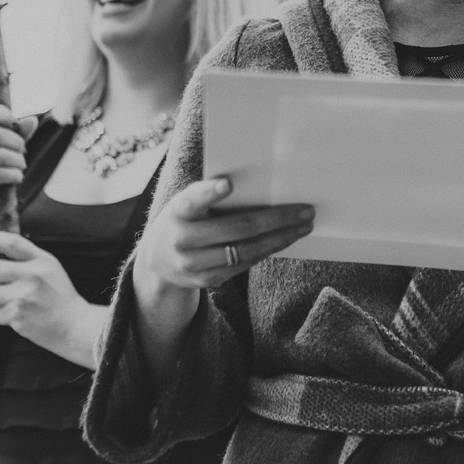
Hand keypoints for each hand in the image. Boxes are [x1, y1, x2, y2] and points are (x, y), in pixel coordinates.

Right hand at [0, 104, 36, 215]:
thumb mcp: (4, 144)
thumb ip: (18, 131)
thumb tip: (32, 121)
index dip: (4, 115)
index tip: (16, 125)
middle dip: (18, 143)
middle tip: (23, 152)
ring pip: (0, 155)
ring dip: (18, 161)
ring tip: (21, 165)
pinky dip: (14, 175)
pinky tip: (18, 177)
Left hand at [0, 230, 103, 363]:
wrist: (73, 324)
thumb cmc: (59, 297)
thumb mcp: (50, 269)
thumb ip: (25, 260)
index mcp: (42, 261)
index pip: (12, 243)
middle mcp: (33, 275)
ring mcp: (24, 296)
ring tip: (10, 301)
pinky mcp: (18, 315)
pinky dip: (1, 315)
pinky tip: (17, 314)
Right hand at [134, 177, 314, 291]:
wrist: (157, 261)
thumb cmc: (184, 220)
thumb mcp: (186, 204)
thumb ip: (210, 196)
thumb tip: (261, 185)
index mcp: (177, 211)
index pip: (193, 200)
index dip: (210, 192)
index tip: (228, 183)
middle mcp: (182, 240)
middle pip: (236, 229)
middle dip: (276, 219)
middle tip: (306, 210)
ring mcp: (194, 265)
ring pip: (246, 251)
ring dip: (281, 238)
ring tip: (304, 225)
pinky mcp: (207, 280)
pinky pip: (244, 264)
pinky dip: (268, 250)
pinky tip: (286, 239)